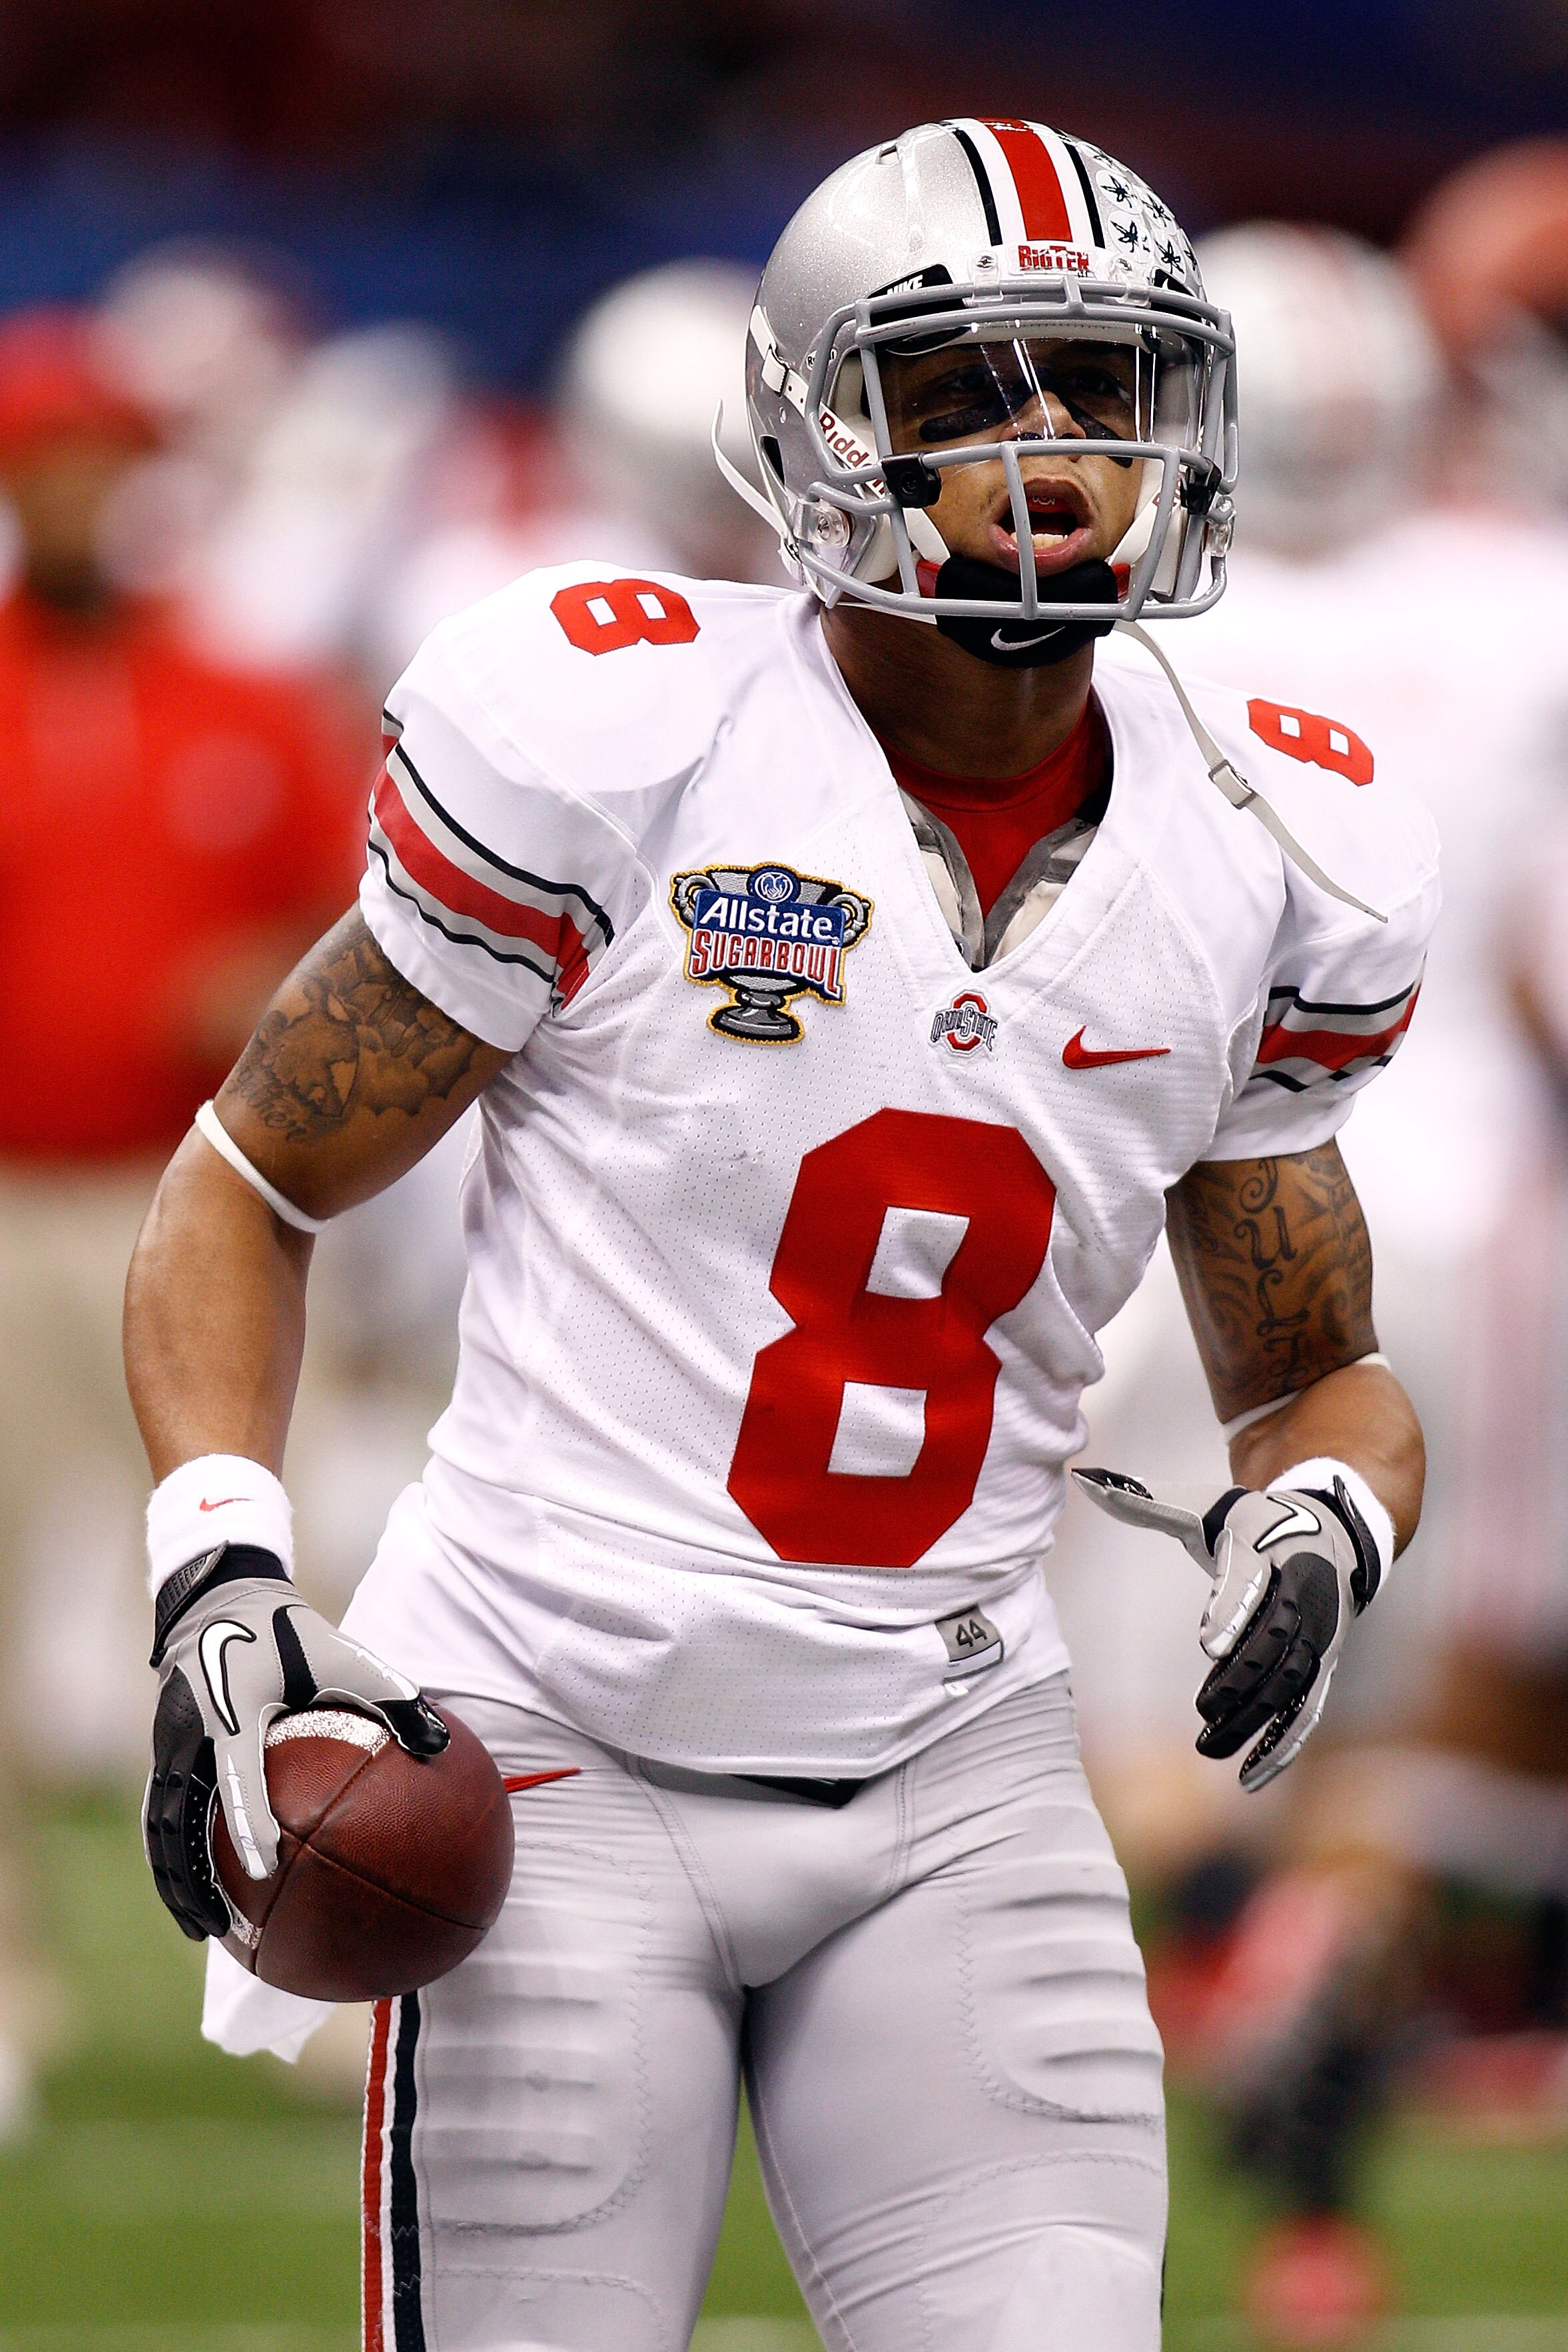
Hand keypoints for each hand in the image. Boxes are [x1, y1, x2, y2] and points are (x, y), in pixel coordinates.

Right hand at [143, 1541, 447, 1940]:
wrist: (218, 1597)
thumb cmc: (287, 1630)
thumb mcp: (343, 1654)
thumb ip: (392, 1696)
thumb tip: (444, 1746)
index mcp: (232, 1712)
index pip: (236, 1778)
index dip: (250, 1825)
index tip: (269, 1869)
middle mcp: (189, 1734)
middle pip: (172, 1821)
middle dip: (188, 1879)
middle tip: (215, 1930)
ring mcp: (168, 1744)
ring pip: (158, 1823)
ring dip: (173, 1877)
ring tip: (202, 1928)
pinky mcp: (165, 1749)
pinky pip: (162, 1809)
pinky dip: (173, 1851)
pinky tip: (201, 1884)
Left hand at [1071, 1467, 1381, 1791]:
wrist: (1331, 1531)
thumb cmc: (1251, 1521)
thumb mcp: (1203, 1505)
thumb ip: (1147, 1502)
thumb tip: (1086, 1479)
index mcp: (1268, 1549)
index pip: (1251, 1582)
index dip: (1232, 1611)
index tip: (1208, 1645)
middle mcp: (1302, 1594)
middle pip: (1275, 1642)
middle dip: (1242, 1677)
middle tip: (1204, 1709)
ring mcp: (1318, 1635)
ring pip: (1291, 1683)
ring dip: (1255, 1720)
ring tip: (1211, 1749)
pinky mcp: (1322, 1667)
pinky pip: (1308, 1711)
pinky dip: (1283, 1745)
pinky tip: (1251, 1778)